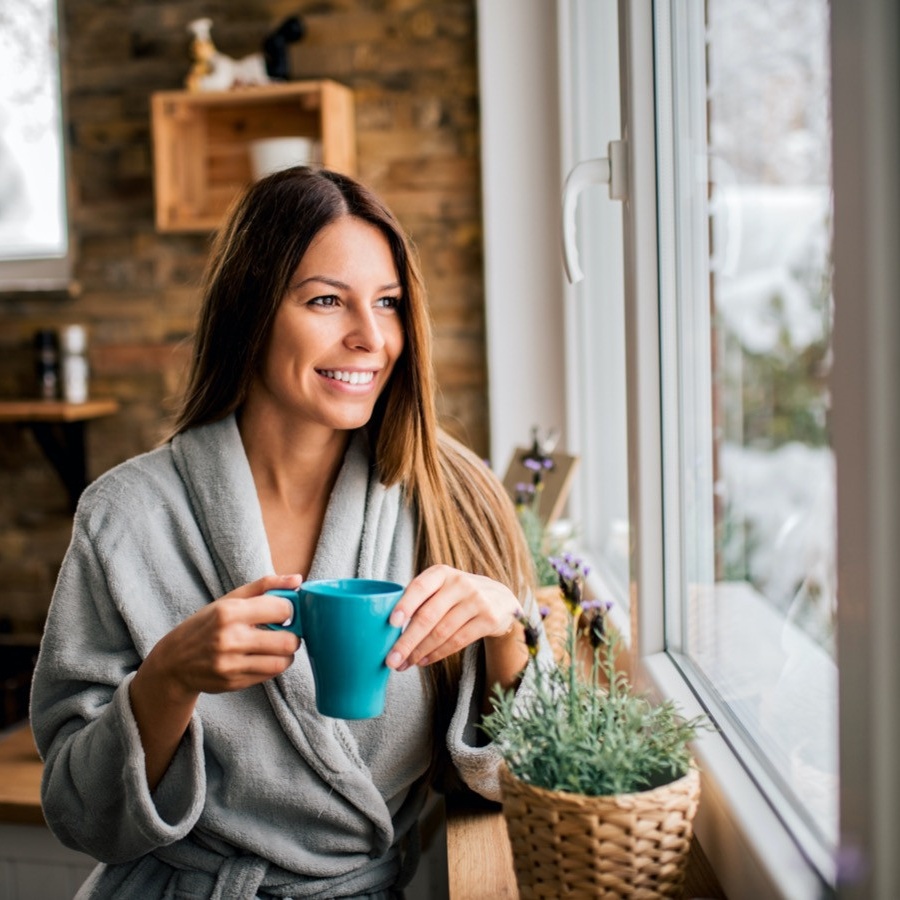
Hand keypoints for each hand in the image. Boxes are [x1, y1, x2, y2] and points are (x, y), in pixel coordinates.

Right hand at [143, 573, 302, 700]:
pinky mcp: (233, 683)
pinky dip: (273, 665)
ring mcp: (231, 664)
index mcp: (229, 612)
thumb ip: (264, 586)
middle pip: (288, 641)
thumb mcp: (229, 600)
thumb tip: (298, 580)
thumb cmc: (206, 625)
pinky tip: (263, 657)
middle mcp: (230, 639)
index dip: (289, 610)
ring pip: (282, 661)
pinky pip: (270, 675)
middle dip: (293, 635)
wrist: (173, 663)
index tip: (283, 612)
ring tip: (276, 646)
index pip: (282, 609)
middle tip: (286, 631)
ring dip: (286, 653)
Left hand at [385, 565, 521, 671]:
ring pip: (441, 632)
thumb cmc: (458, 594)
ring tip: (405, 663)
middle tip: (391, 659)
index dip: (405, 604)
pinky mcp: (488, 619)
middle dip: (407, 640)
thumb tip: (389, 627)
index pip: (420, 587)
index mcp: (442, 573)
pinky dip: (437, 654)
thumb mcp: (442, 586)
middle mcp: (460, 583)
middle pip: (428, 616)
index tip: (391, 622)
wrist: (500, 599)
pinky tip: (424, 660)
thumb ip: (420, 599)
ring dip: (420, 651)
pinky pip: (457, 641)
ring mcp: (476, 601)